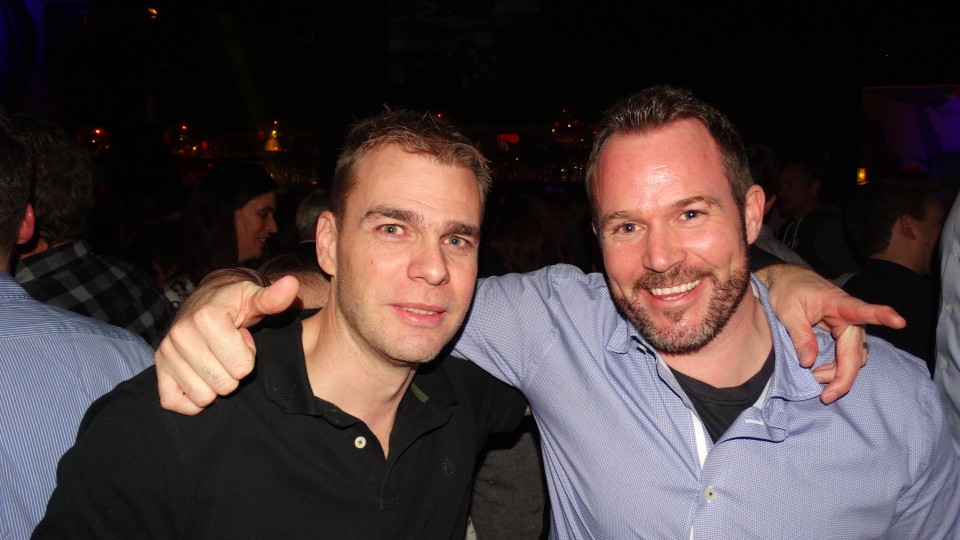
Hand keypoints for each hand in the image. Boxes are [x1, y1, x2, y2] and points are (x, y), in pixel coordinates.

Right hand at [156, 275, 298, 414]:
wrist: (206, 301)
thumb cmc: (235, 304)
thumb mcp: (255, 298)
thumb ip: (273, 298)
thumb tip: (290, 285)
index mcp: (205, 318)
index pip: (242, 367)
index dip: (248, 355)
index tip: (241, 338)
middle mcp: (180, 335)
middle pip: (224, 385)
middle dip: (233, 372)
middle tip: (229, 350)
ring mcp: (166, 354)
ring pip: (202, 397)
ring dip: (215, 384)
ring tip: (216, 359)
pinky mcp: (159, 369)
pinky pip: (174, 402)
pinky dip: (192, 399)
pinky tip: (202, 378)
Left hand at [758, 264, 904, 403]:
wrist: (787, 282)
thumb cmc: (789, 291)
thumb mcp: (788, 312)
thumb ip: (800, 336)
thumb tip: (808, 362)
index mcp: (838, 304)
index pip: (862, 310)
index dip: (881, 316)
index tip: (899, 321)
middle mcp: (850, 319)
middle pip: (855, 352)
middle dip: (843, 376)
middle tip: (826, 396)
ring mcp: (849, 329)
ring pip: (853, 359)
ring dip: (838, 374)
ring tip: (814, 378)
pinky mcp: (843, 337)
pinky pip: (847, 358)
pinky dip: (835, 370)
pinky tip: (819, 375)